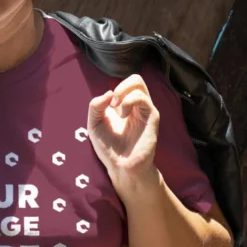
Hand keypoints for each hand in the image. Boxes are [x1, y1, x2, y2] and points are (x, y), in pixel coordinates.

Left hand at [87, 74, 159, 188]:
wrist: (121, 166)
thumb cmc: (108, 147)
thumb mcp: (94, 124)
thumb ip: (95, 106)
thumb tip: (109, 93)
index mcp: (124, 106)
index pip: (125, 85)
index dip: (114, 90)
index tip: (106, 107)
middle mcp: (137, 106)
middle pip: (136, 79)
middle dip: (122, 86)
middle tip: (113, 104)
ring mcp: (145, 111)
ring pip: (139, 84)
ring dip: (123, 93)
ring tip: (118, 111)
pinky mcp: (152, 117)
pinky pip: (143, 98)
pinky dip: (129, 101)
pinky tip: (123, 116)